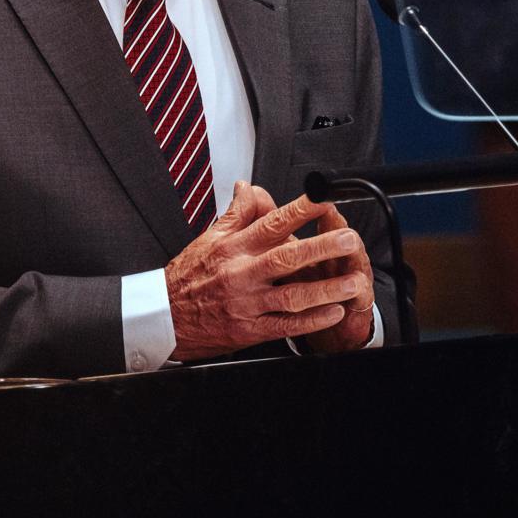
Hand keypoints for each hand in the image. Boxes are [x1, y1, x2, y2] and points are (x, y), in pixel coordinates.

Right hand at [164, 183, 371, 360]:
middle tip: (348, 239)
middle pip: (287, 258)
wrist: (165, 316)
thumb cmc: (188, 277)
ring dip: (325, 289)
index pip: (272, 223)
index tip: (324, 199)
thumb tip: (249, 188)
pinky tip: (332, 313)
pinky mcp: (250, 329)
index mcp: (235, 247)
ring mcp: (248, 303)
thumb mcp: (210, 238)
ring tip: (352, 282)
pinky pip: (285, 325)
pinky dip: (311, 321)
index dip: (300, 210)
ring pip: (292, 295)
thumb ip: (237, 213)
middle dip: (321, 248)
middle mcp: (243, 273)